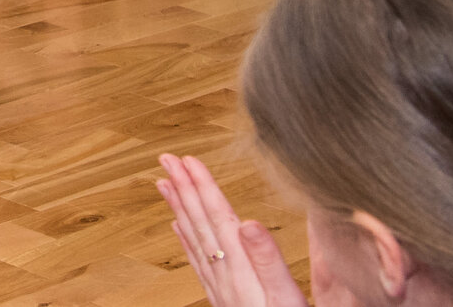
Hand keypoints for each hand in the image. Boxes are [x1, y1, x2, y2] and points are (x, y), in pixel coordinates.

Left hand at [156, 154, 304, 306]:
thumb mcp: (286, 298)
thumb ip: (268, 260)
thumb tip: (247, 222)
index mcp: (241, 269)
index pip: (218, 218)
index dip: (203, 187)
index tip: (188, 160)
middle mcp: (224, 276)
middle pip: (200, 223)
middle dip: (185, 188)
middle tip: (166, 159)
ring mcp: (220, 287)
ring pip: (194, 239)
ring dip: (181, 208)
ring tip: (166, 183)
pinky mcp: (222, 298)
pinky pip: (198, 262)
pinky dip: (187, 240)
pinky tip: (179, 227)